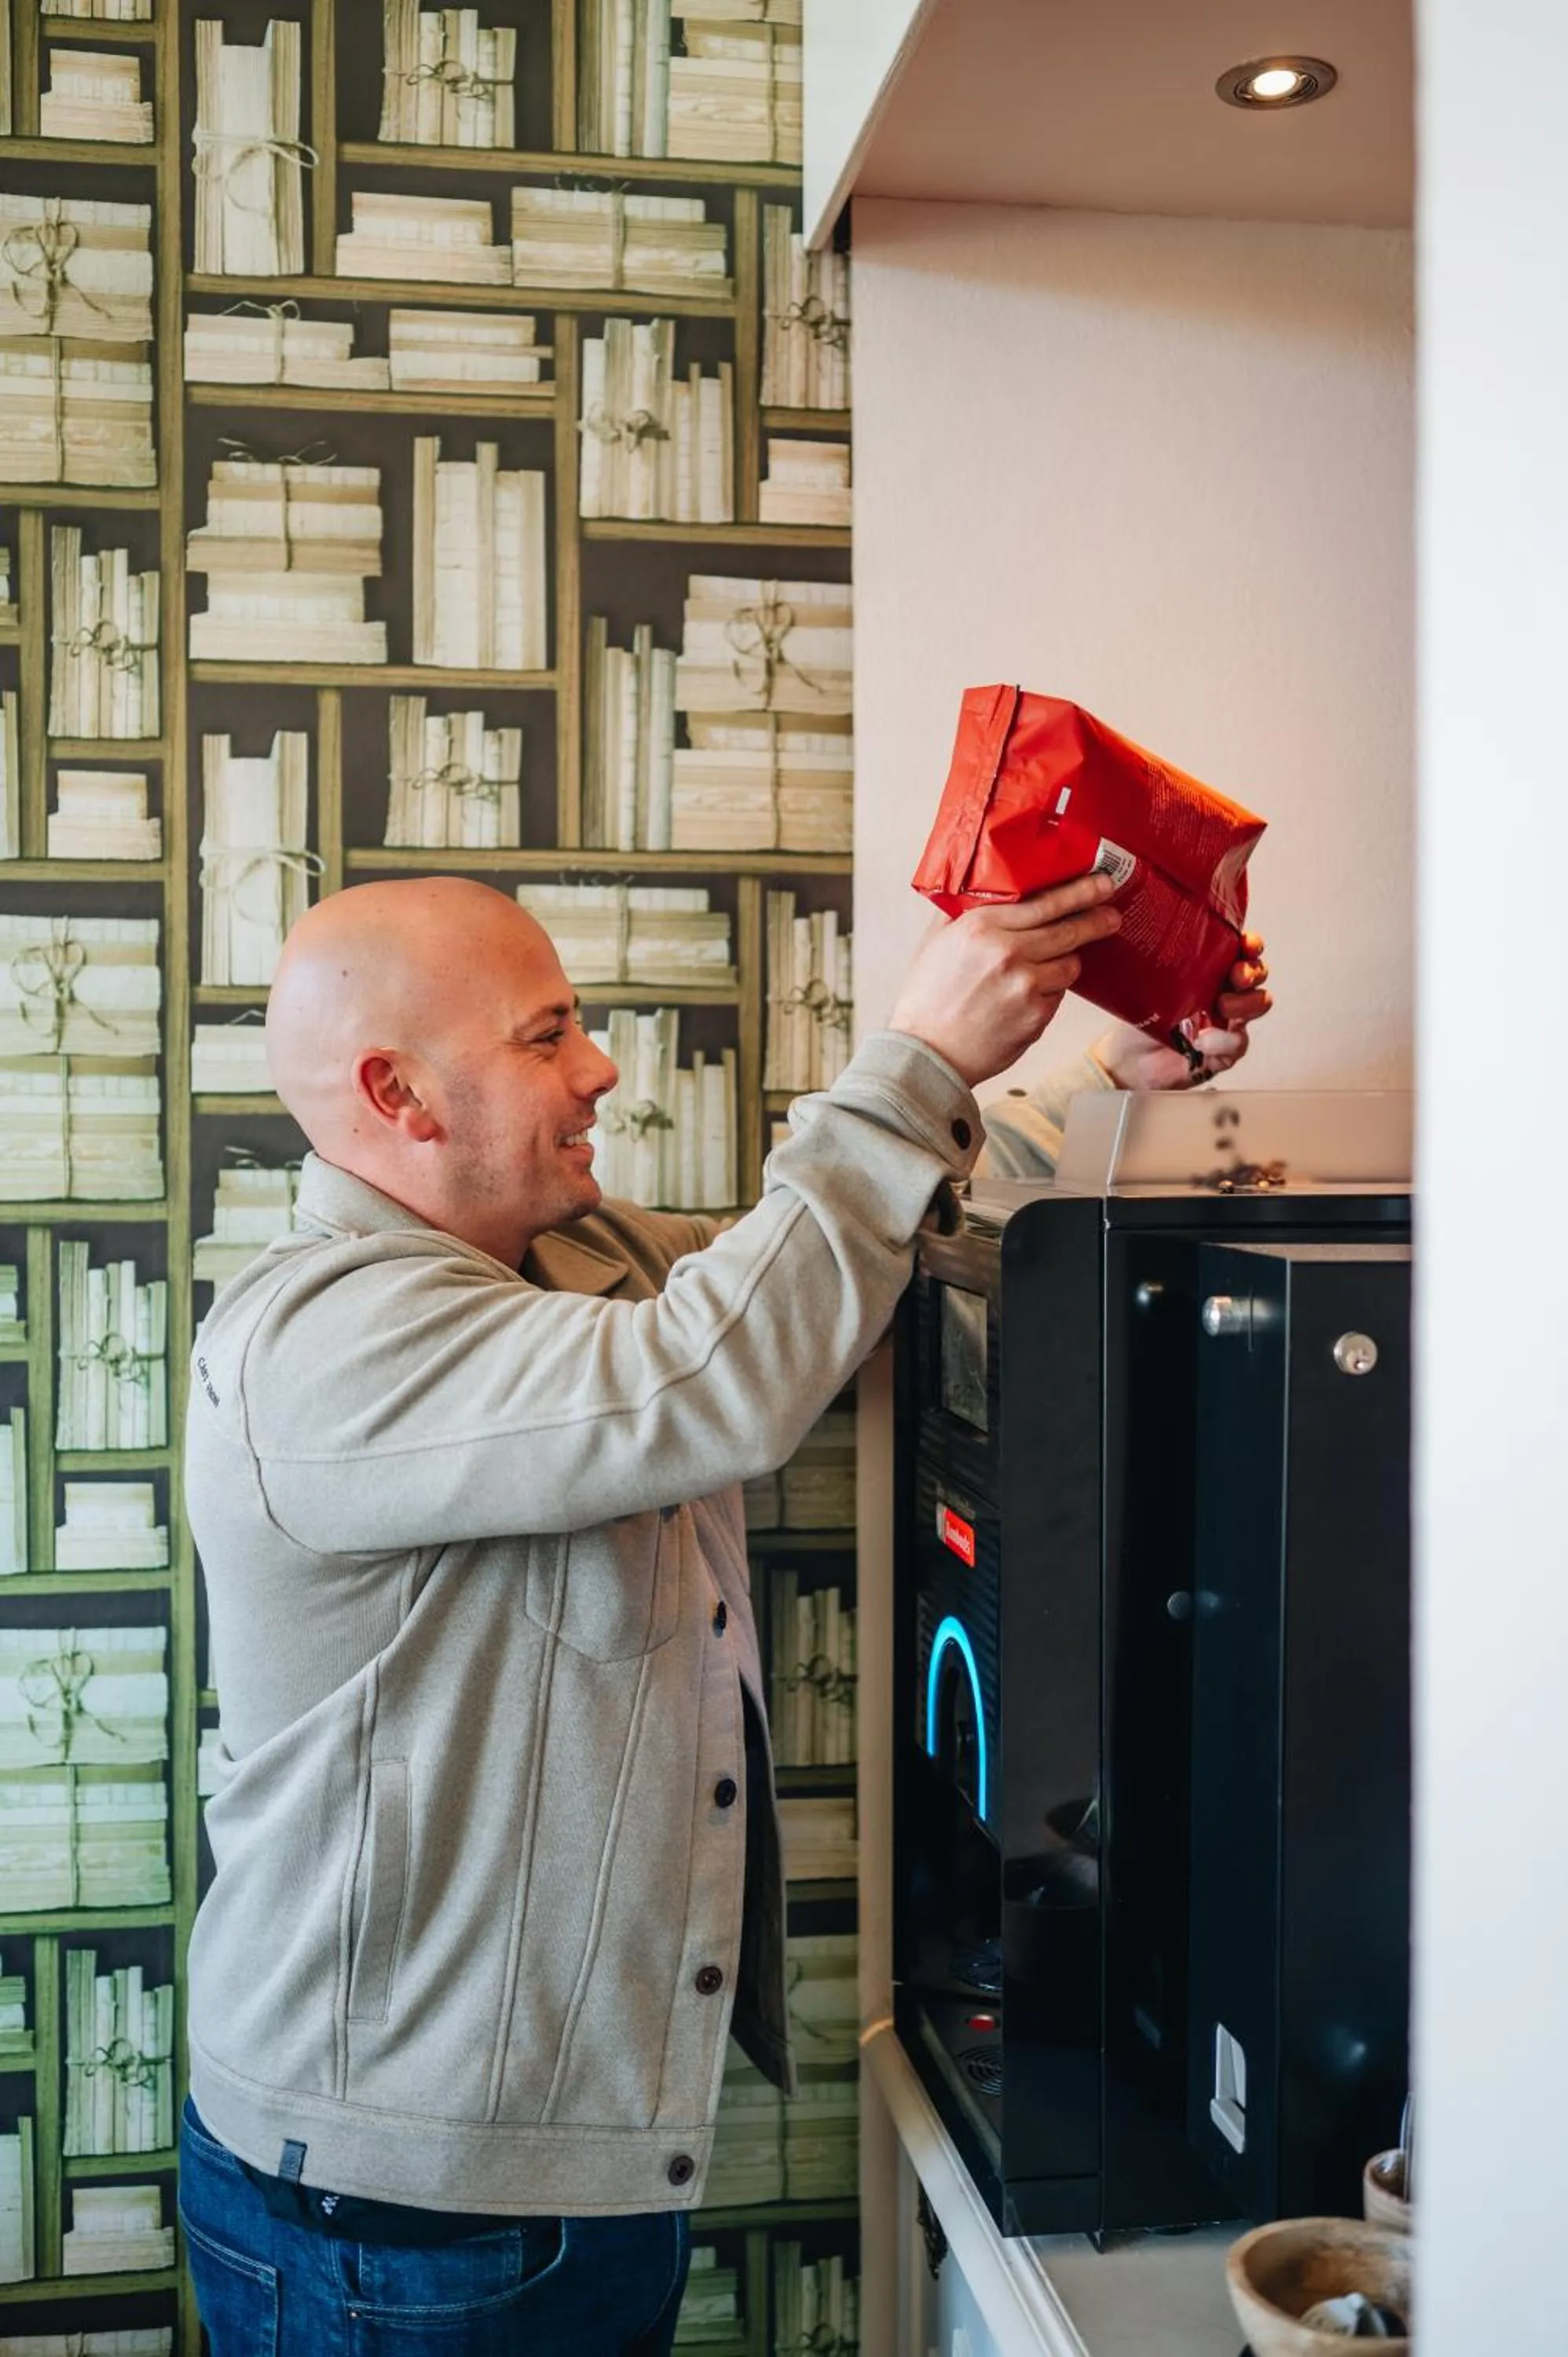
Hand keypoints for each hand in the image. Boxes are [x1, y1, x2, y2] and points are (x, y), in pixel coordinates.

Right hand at [890, 875, 1121, 1088]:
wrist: (927, 1053)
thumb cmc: (927, 998)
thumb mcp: (935, 942)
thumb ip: (962, 912)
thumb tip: (985, 888)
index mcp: (981, 927)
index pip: (1045, 902)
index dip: (1079, 892)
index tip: (1101, 884)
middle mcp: (1007, 952)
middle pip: (1069, 931)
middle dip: (1096, 920)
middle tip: (1111, 916)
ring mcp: (1025, 986)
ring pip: (1069, 965)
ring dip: (1064, 963)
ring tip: (1045, 969)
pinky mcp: (1037, 1016)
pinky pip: (1058, 996)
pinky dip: (1048, 993)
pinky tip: (1024, 999)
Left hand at [1092, 936, 1272, 1091]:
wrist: (1127, 1061)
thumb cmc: (1138, 1021)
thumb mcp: (1146, 985)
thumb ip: (1160, 964)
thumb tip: (1157, 938)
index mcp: (1208, 972)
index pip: (1240, 951)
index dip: (1250, 945)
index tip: (1245, 944)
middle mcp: (1223, 993)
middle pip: (1258, 974)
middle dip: (1253, 971)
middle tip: (1237, 976)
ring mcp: (1227, 1021)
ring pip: (1259, 1004)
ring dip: (1245, 1003)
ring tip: (1221, 1007)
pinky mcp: (1224, 1050)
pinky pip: (1238, 1043)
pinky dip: (1223, 1041)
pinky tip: (1202, 1041)